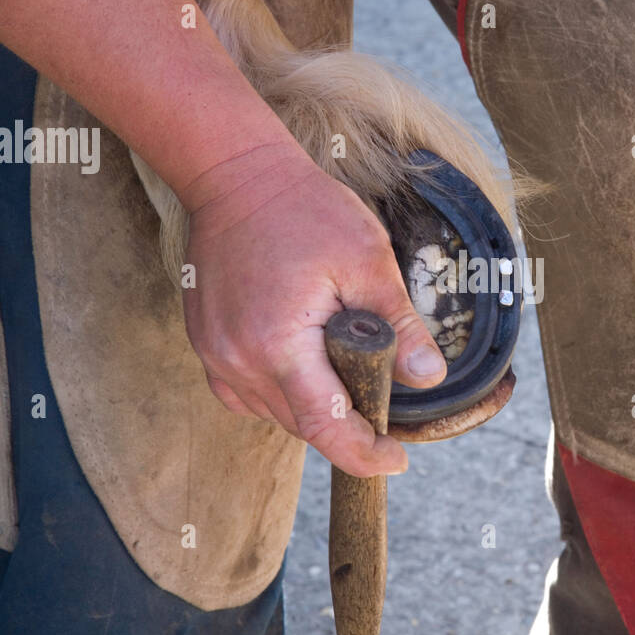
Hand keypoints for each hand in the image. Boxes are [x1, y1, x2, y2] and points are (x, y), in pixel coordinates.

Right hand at [180, 143, 447, 476]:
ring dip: (316, 408)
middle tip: (386, 407)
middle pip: (302, 425)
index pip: (324, 427)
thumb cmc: (303, 209)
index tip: (396, 459)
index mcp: (277, 344)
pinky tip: (308, 367)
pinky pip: (249, 393)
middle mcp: (236, 359)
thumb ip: (399, 325)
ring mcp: (215, 354)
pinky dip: (284, 393)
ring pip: (275, 413)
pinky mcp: (206, 344)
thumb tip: (427, 377)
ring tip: (349, 378)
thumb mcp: (368, 260)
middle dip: (348, 426)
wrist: (236, 175)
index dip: (363, 454)